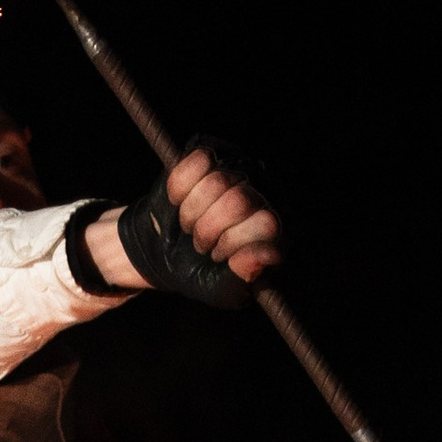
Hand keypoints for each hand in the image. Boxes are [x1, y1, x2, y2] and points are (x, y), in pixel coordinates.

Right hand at [85, 138, 279, 305]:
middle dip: (208, 229)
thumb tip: (265, 254)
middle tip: (200, 244)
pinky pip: (196, 161)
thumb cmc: (202, 272)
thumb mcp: (222, 288)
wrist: (164, 252)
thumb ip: (244, 276)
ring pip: (216, 180)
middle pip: (238, 200)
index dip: (232, 243)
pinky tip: (179, 202)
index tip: (217, 257)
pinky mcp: (212, 152)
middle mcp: (266, 192)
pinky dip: (179, 188)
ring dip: (191, 212)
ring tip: (190, 226)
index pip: (266, 224)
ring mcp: (240, 168)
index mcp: (277, 227)